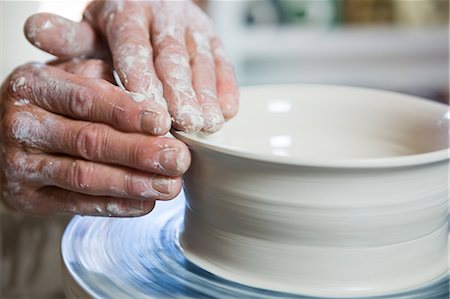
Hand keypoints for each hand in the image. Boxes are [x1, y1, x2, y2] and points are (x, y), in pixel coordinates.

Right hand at [1, 59, 189, 215]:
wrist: (11, 132)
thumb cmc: (56, 98)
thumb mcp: (75, 72)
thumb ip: (108, 78)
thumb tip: (156, 101)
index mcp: (33, 86)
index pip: (86, 99)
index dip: (127, 113)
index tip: (164, 122)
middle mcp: (22, 125)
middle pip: (89, 141)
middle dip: (140, 152)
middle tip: (178, 159)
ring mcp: (20, 165)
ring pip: (85, 177)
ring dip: (133, 183)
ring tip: (170, 186)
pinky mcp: (27, 198)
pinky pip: (77, 205)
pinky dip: (116, 206)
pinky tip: (146, 203)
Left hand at [24, 0, 238, 133]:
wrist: (155, 5)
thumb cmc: (118, 30)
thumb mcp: (90, 31)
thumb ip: (69, 38)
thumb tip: (34, 31)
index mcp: (127, 11)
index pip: (133, 44)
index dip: (141, 76)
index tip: (148, 108)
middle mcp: (164, 15)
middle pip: (172, 55)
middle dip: (179, 90)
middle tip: (184, 123)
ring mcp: (193, 27)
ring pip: (202, 60)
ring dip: (206, 93)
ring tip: (207, 124)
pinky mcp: (215, 39)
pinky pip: (224, 62)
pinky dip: (227, 87)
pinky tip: (227, 112)